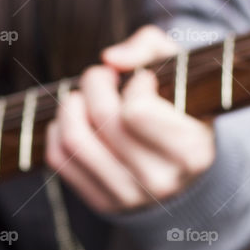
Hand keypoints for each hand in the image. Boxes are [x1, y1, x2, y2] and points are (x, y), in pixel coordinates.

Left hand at [44, 25, 214, 213]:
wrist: (184, 176)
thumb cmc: (181, 113)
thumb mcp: (183, 74)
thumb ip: (151, 48)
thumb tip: (110, 58)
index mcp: (191, 152)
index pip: (136, 112)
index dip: (134, 84)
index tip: (141, 80)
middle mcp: (159, 180)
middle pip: (102, 119)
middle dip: (95, 83)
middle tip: (101, 75)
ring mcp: (127, 196)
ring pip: (74, 140)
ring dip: (70, 105)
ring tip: (82, 95)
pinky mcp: (100, 201)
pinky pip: (59, 158)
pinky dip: (57, 129)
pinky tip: (74, 119)